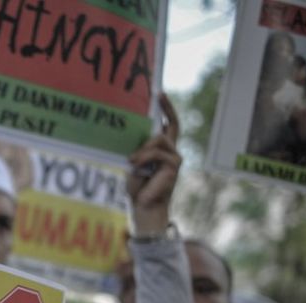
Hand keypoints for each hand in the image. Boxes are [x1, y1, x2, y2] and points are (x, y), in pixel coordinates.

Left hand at [127, 93, 181, 235]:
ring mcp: (174, 158)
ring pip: (159, 139)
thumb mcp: (134, 163)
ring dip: (142, 149)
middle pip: (174, 125)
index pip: (168, 126)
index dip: (166, 110)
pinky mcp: (174, 166)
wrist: (142, 206)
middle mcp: (171, 152)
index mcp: (162, 150)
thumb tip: (136, 131)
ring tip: (131, 161)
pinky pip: (157, 153)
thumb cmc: (137, 187)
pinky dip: (143, 157)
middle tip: (158, 94)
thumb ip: (139, 148)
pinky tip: (135, 165)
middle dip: (166, 108)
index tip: (160, 94)